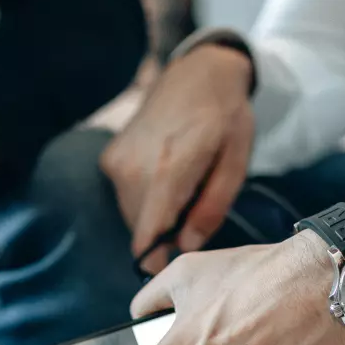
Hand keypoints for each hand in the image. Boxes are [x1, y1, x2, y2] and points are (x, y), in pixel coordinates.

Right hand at [100, 44, 253, 273]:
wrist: (197, 73)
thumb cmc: (225, 117)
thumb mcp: (236, 162)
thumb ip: (211, 208)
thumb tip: (187, 247)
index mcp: (170, 169)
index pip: (148, 234)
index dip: (154, 261)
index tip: (167, 271)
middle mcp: (134, 168)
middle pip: (141, 228)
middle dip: (162, 233)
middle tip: (191, 214)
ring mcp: (117, 162)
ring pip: (131, 214)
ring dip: (152, 215)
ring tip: (180, 188)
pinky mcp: (109, 158)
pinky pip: (123, 196)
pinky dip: (142, 197)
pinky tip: (162, 174)